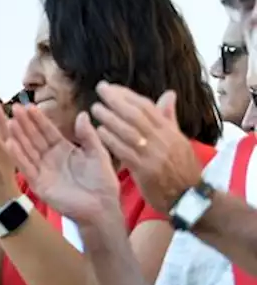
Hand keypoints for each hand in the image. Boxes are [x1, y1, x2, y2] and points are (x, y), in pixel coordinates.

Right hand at [4, 104, 121, 225]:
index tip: (29, 106)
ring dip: (18, 136)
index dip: (39, 119)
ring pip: (27, 150)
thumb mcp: (98, 153)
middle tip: (14, 108)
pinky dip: (18, 156)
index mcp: (63, 149)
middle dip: (24, 124)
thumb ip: (88, 135)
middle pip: (34, 138)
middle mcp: (50, 158)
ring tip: (9, 122)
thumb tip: (82, 114)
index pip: (48, 131)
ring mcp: (42, 171)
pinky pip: (26, 168)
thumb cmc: (102, 182)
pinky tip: (10, 143)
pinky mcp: (38, 184)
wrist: (101, 208)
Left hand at [90, 83, 202, 213]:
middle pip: (136, 114)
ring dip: (110, 118)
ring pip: (129, 131)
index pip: (147, 106)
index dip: (128, 95)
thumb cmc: (182, 168)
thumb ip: (169, 118)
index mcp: (170, 131)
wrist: (190, 197)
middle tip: (100, 89)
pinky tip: (99, 133)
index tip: (112, 87)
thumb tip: (169, 94)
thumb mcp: (179, 141)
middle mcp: (162, 139)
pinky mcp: (145, 170)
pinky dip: (111, 140)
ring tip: (95, 109)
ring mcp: (154, 154)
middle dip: (116, 100)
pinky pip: (125, 151)